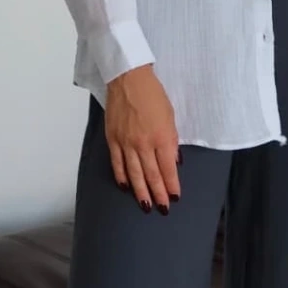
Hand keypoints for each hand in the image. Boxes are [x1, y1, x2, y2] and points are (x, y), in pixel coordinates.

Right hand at [105, 64, 180, 213]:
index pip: (168, 168)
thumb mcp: (170, 116)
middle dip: (158, 194)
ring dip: (141, 192)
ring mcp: (126, 143)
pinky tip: (126, 187)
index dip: (172, 185)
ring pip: (134, 174)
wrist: (128, 79)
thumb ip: (171, 141)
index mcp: (161, 136)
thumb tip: (173, 162)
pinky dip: (122, 177)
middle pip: (152, 175)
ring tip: (146, 205)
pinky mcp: (113, 139)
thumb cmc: (153, 94)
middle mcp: (143, 143)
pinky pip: (117, 164)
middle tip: (162, 209)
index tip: (175, 197)